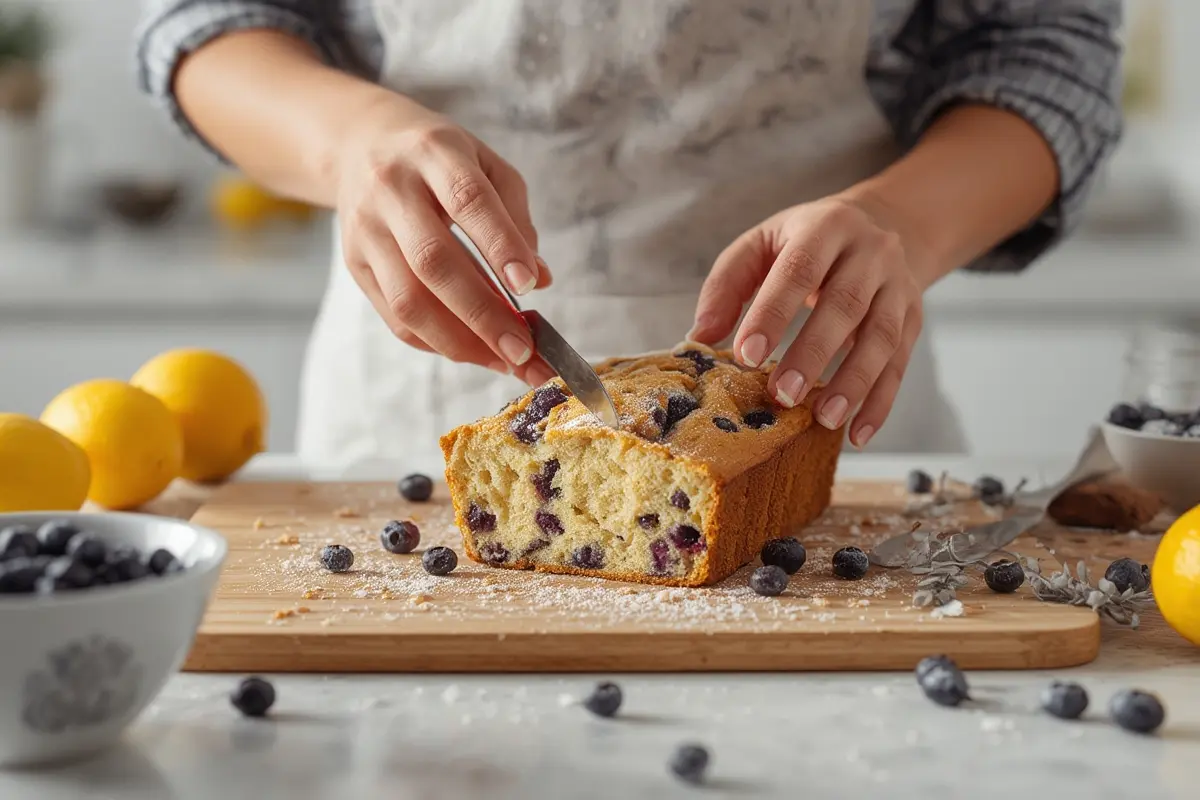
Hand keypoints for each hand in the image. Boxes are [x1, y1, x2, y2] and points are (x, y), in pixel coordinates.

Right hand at [335, 92, 555, 385]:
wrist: (359, 144)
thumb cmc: (437, 158)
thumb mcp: (485, 164)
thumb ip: (515, 218)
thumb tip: (538, 279)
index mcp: (433, 153)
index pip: (467, 201)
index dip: (500, 246)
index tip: (530, 287)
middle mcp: (391, 190)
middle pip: (434, 261)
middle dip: (483, 314)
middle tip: (523, 350)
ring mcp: (366, 229)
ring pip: (408, 299)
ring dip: (459, 340)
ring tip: (503, 360)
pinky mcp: (354, 262)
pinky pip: (394, 315)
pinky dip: (435, 341)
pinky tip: (471, 350)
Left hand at [689, 195, 924, 447]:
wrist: (885, 223)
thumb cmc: (807, 242)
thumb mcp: (763, 243)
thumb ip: (727, 285)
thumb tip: (700, 336)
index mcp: (825, 228)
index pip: (798, 270)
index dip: (773, 313)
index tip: (746, 356)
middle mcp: (870, 253)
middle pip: (845, 304)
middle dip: (813, 353)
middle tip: (782, 395)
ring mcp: (897, 286)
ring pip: (881, 337)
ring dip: (853, 383)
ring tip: (823, 419)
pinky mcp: (913, 318)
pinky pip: (901, 364)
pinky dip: (881, 403)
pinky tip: (858, 435)